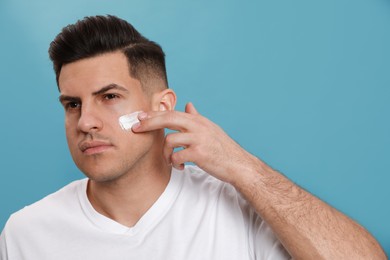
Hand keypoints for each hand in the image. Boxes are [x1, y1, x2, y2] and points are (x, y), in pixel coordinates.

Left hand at [132, 102, 258, 183]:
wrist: (238, 164)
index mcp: (198, 120)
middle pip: (168, 119)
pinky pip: (177, 156)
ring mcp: (199, 139)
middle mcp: (198, 126)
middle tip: (135, 128)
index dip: (154, 114)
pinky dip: (174, 163)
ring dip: (165, 153)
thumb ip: (197, 117)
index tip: (140, 117)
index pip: (172, 113)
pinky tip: (180, 167)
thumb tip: (188, 104)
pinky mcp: (199, 154)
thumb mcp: (210, 129)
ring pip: (170, 140)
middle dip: (149, 123)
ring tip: (170, 161)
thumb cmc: (223, 148)